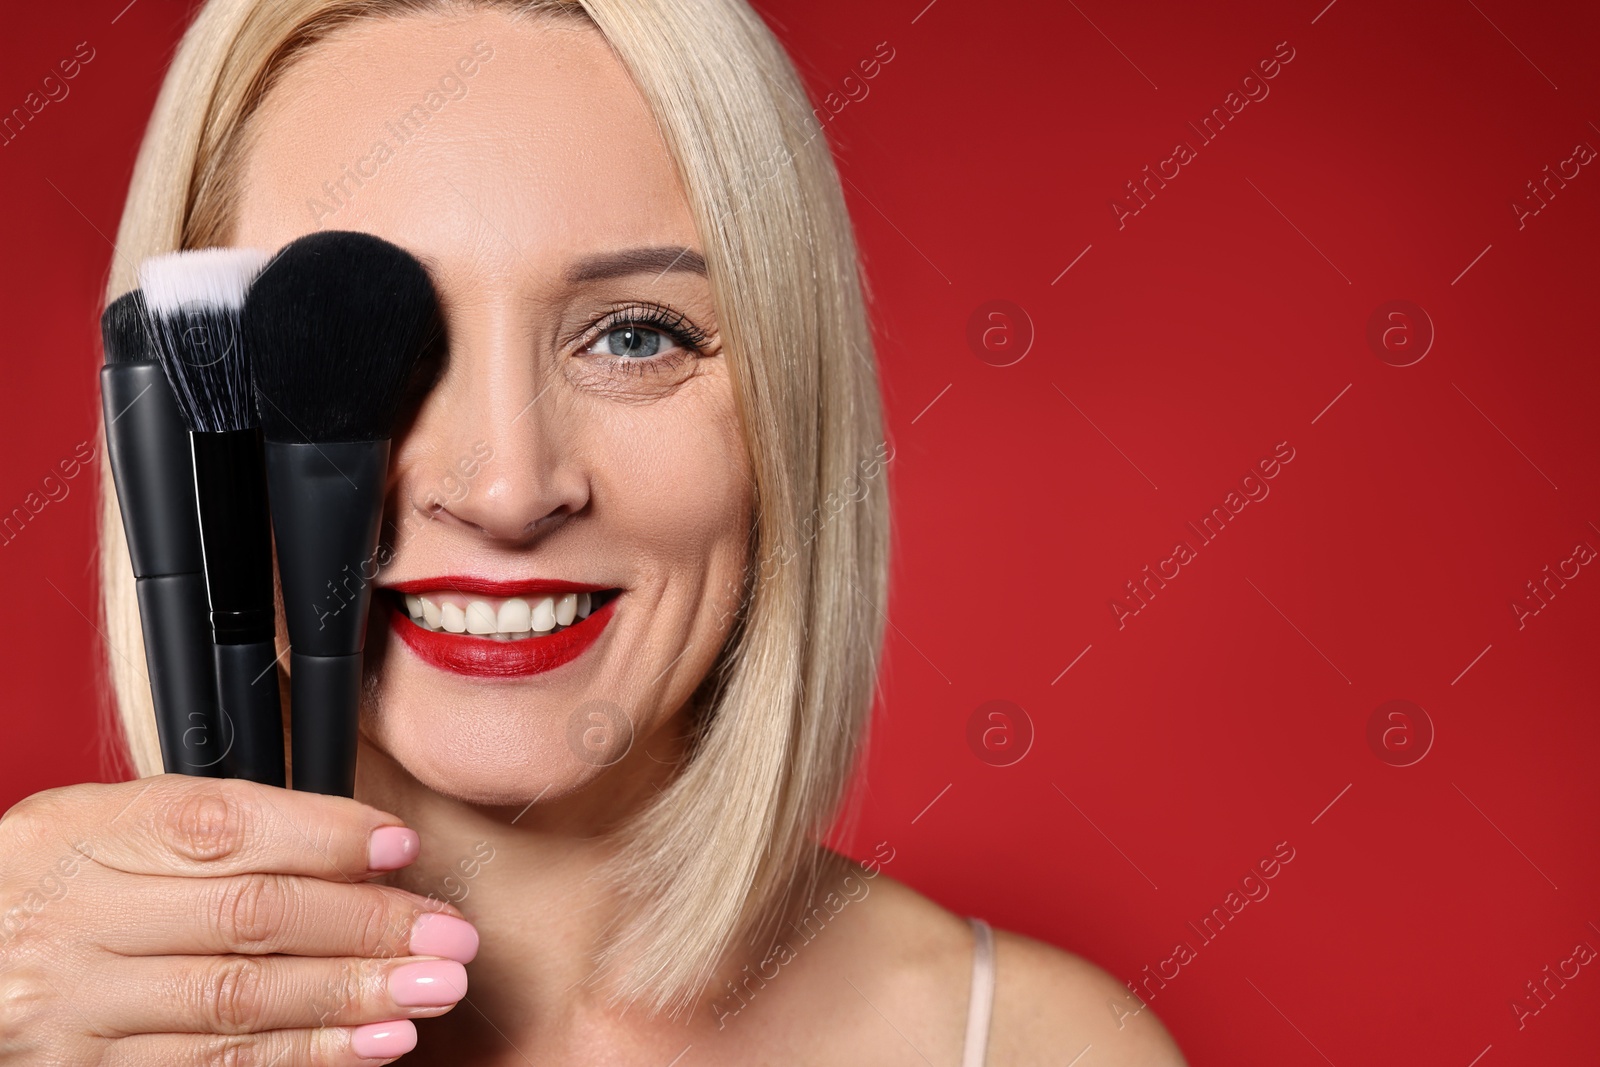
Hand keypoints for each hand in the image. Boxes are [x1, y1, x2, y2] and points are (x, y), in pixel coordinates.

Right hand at [0, 774, 478, 1063]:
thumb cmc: (51, 884)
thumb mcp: (107, 827)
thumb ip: (217, 828)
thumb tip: (360, 844)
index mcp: (88, 834)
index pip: (225, 825)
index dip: (325, 834)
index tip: (402, 843)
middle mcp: (78, 918)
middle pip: (248, 917)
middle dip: (366, 925)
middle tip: (450, 934)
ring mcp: (76, 1006)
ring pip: (238, 1001)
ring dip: (351, 999)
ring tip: (431, 991)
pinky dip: (303, 1057)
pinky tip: (369, 1045)